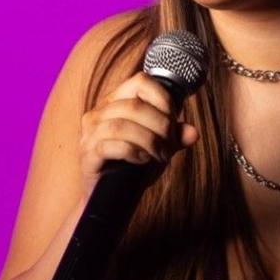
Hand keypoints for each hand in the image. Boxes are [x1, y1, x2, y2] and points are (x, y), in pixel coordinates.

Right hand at [79, 71, 198, 185]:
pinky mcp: (87, 155)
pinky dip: (133, 152)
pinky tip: (142, 160)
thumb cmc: (134, 166)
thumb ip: (175, 137)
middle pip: (134, 105)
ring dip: (149, 141)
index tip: (173, 122)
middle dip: (161, 126)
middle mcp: (99, 113)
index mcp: (115, 102)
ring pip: (121, 125)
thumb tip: (192, 133)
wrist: (111, 197)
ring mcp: (89, 134)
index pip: (141, 81)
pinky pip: (110, 146)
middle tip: (170, 147)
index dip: (163, 99)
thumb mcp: (159, 147)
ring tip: (159, 155)